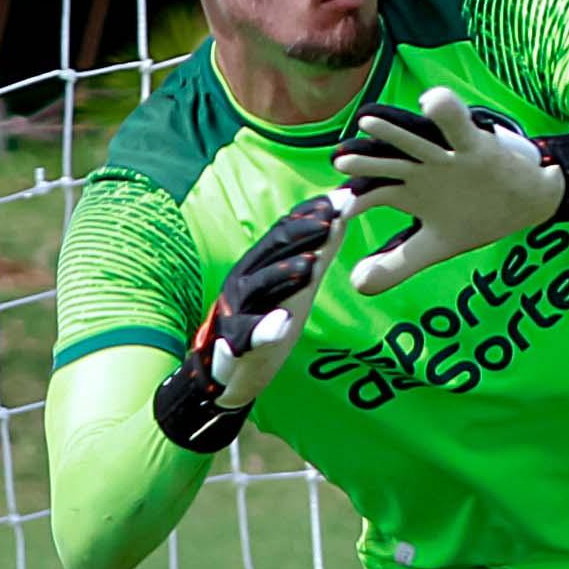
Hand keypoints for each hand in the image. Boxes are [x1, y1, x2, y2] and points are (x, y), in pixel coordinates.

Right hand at [151, 190, 348, 450]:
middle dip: (301, 233)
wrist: (226, 371)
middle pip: (271, 251)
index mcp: (259, 265)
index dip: (311, 213)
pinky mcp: (235, 346)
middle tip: (332, 219)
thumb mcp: (295, 285)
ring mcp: (237, 312)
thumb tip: (341, 217)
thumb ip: (316, 253)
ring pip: (257, 288)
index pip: (285, 231)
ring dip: (283, 274)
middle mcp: (244, 282)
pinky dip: (264, 329)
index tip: (342, 198)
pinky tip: (283, 324)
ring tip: (310, 266)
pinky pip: (248, 336)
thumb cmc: (264, 319)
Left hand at [332, 86, 568, 294]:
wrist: (528, 199)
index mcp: (409, 192)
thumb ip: (398, 265)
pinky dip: (446, 112)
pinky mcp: (474, 145)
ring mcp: (446, 155)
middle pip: (388, 163)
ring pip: (416, 141)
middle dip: (365, 162)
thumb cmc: (477, 217)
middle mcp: (421, 169)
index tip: (334, 213)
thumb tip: (357, 285)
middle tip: (340, 161)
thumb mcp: (435, 247)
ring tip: (369, 121)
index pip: (373, 193)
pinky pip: (458, 126)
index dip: (353, 200)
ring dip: (394, 132)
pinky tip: (430, 102)